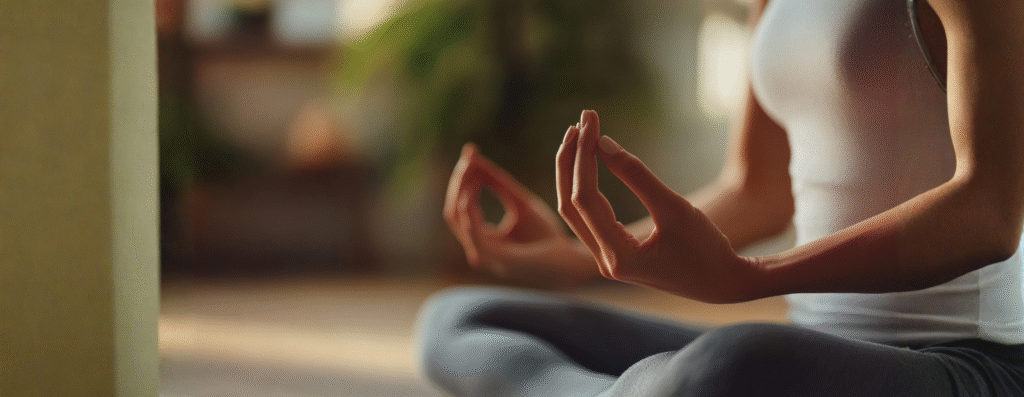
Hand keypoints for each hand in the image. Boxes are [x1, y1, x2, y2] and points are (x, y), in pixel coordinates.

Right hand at [443, 143, 598, 287]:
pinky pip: (474, 232)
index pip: (459, 208)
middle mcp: (478, 250)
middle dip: (459, 181)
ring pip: (458, 219)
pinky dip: (469, 210)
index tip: (470, 151)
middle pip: (453, 212)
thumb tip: (473, 157)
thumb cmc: (546, 235)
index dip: (461, 178)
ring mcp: (485, 256)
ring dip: (462, 189)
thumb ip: (496, 183)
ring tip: (472, 166)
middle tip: (468, 155)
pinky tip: (473, 189)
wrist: (571, 259)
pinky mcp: (498, 258)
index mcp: (482, 240)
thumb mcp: (519, 202)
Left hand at [557, 110, 765, 302]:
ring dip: (573, 173)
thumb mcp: (675, 207)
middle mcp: (605, 262)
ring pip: (575, 211)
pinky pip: (588, 216)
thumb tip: (601, 142)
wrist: (724, 282)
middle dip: (571, 161)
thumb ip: (637, 176)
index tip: (590, 120)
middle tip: (581, 120)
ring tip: (579, 135)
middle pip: (571, 205)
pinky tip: (589, 161)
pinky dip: (585, 187)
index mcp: (619, 257)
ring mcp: (607, 260)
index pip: (585, 199)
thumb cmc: (707, 248)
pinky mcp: (614, 254)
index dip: (584, 156)